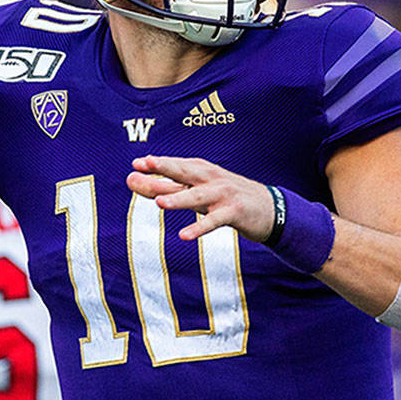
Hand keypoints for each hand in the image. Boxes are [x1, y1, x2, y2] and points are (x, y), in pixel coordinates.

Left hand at [127, 155, 274, 241]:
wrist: (269, 208)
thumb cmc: (225, 198)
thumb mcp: (196, 191)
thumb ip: (165, 187)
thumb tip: (131, 181)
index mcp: (202, 171)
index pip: (176, 165)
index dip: (158, 164)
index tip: (136, 163)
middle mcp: (211, 179)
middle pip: (185, 172)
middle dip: (166, 168)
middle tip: (146, 165)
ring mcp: (223, 195)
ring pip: (198, 196)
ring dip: (179, 198)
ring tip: (159, 203)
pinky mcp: (234, 212)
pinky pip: (214, 221)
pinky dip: (199, 228)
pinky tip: (185, 235)